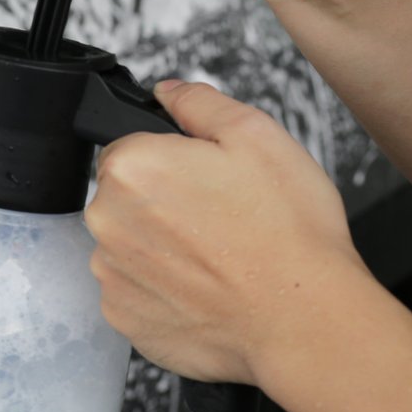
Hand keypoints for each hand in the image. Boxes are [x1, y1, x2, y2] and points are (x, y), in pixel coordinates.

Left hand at [84, 79, 368, 385]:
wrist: (304, 320)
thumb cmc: (287, 234)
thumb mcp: (257, 136)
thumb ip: (200, 103)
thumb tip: (168, 92)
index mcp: (132, 168)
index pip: (129, 148)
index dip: (171, 160)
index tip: (204, 180)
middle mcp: (108, 222)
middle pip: (125, 198)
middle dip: (163, 203)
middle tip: (220, 218)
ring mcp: (112, 275)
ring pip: (131, 245)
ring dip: (162, 248)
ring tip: (218, 257)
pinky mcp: (124, 318)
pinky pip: (136, 290)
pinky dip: (164, 290)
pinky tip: (206, 289)